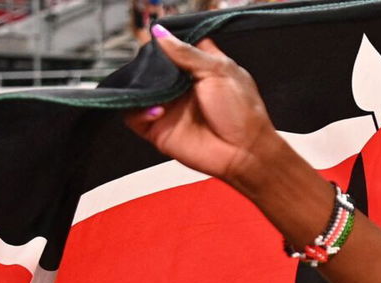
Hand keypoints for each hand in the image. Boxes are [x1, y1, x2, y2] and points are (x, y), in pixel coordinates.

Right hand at [125, 27, 280, 184]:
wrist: (245, 152)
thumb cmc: (243, 113)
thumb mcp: (218, 71)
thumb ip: (187, 52)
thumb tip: (161, 33)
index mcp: (200, 68)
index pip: (175, 46)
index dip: (166, 39)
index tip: (158, 35)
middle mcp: (181, 86)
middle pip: (152, 66)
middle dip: (148, 63)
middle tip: (152, 63)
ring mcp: (169, 107)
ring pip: (139, 90)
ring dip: (140, 87)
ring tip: (154, 88)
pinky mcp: (159, 129)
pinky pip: (134, 116)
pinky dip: (138, 111)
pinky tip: (158, 111)